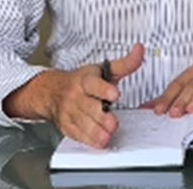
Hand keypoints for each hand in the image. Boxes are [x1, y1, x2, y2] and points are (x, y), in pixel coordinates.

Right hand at [3, 43, 144, 148]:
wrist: (53, 91)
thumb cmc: (83, 81)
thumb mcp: (104, 69)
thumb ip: (125, 63)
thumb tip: (140, 50)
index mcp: (86, 79)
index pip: (94, 84)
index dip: (104, 89)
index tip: (114, 94)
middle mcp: (76, 95)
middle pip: (89, 107)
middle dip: (101, 116)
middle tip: (113, 124)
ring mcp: (69, 111)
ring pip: (82, 122)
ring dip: (95, 131)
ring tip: (107, 136)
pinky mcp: (66, 125)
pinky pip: (77, 134)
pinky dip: (88, 140)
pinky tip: (98, 142)